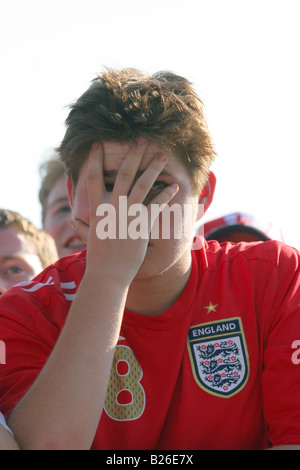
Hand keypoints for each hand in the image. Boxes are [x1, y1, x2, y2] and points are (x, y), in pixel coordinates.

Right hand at [74, 140, 178, 283]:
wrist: (108, 273)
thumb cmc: (98, 257)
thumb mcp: (89, 237)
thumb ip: (83, 226)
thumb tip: (73, 221)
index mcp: (96, 208)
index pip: (93, 178)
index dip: (94, 159)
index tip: (97, 145)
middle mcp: (112, 207)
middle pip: (123, 173)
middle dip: (133, 154)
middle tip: (141, 139)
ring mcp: (128, 214)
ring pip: (143, 184)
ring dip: (153, 168)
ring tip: (162, 156)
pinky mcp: (142, 224)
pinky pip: (157, 204)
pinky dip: (166, 194)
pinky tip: (173, 186)